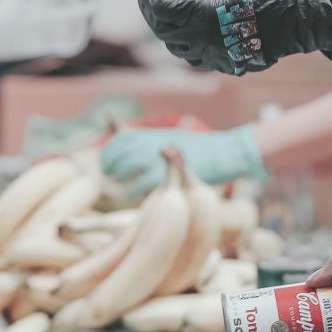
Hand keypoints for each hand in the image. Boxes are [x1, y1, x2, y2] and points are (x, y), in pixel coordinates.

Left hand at [101, 125, 266, 194]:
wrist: (224, 153)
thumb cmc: (201, 152)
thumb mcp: (175, 140)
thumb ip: (156, 145)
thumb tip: (135, 145)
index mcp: (155, 134)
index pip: (120, 139)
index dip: (110, 152)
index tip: (107, 164)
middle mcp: (153, 142)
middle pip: (119, 152)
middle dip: (111, 165)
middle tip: (110, 177)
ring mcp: (159, 157)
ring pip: (126, 165)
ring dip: (119, 177)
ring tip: (121, 186)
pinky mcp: (167, 174)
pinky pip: (140, 183)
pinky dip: (133, 191)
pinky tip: (134, 196)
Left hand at [133, 0, 331, 75]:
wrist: (302, 21)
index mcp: (206, 17)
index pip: (163, 8)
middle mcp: (207, 43)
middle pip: (164, 30)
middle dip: (151, 11)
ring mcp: (218, 59)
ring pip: (177, 47)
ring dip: (166, 29)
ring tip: (164, 10)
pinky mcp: (228, 66)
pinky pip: (195, 57)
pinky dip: (184, 42)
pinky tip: (186, 28)